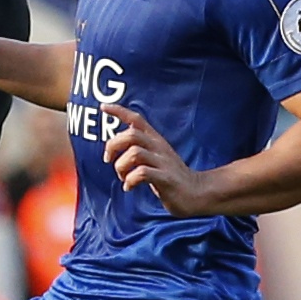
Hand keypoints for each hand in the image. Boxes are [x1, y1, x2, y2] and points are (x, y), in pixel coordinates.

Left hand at [101, 103, 216, 215]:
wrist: (197, 193)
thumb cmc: (170, 176)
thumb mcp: (155, 157)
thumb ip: (139, 148)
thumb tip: (114, 148)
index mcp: (155, 140)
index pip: (136, 119)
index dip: (119, 112)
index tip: (103, 107)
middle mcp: (158, 147)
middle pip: (131, 135)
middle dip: (113, 146)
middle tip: (109, 160)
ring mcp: (163, 162)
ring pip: (135, 153)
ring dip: (121, 167)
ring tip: (123, 177)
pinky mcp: (165, 178)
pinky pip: (142, 173)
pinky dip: (130, 181)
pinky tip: (129, 187)